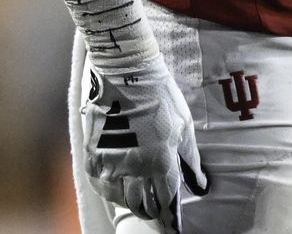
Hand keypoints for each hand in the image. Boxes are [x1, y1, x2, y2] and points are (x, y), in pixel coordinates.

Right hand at [80, 58, 207, 230]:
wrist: (124, 73)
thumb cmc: (161, 97)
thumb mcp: (183, 126)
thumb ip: (190, 159)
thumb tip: (199, 185)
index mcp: (160, 161)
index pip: (166, 201)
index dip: (170, 217)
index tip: (173, 227)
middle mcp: (134, 168)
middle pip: (142, 205)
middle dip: (152, 211)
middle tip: (157, 209)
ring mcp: (110, 164)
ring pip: (121, 199)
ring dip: (132, 202)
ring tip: (140, 198)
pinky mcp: (92, 155)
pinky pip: (101, 186)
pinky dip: (112, 191)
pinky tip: (119, 187)